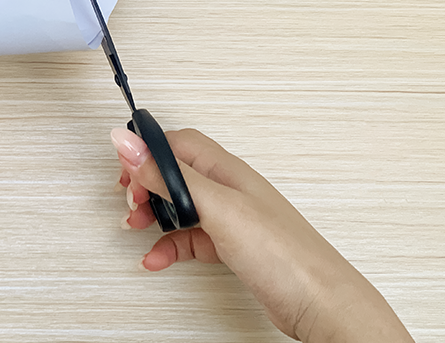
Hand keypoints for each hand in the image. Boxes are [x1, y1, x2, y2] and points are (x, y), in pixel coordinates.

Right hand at [110, 128, 413, 342]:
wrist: (319, 303)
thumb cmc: (283, 254)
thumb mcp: (215, 206)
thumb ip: (169, 174)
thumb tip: (128, 141)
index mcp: (226, 170)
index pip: (178, 143)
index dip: (147, 152)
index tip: (124, 170)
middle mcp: (229, 190)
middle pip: (176, 173)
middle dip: (146, 184)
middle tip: (131, 201)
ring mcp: (231, 219)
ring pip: (180, 206)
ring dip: (153, 215)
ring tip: (137, 226)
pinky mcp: (232, 247)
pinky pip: (190, 238)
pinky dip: (169, 246)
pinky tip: (157, 258)